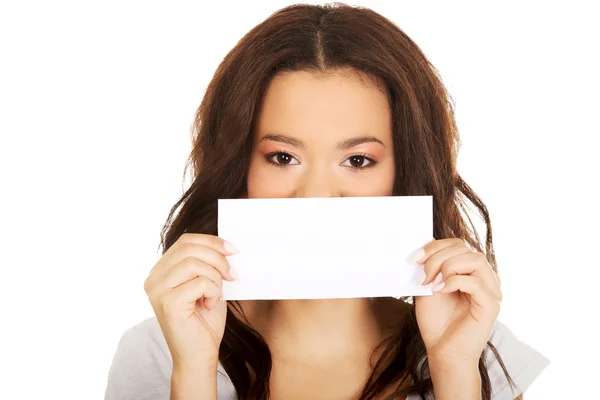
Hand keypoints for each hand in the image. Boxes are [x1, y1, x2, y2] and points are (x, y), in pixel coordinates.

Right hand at [144, 233, 236, 368]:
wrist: (199, 356)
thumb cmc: (204, 322)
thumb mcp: (208, 284)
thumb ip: (209, 263)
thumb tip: (227, 245)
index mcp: (161, 271)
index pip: (185, 241)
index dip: (212, 241)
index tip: (233, 250)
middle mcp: (153, 278)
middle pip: (190, 248)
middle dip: (218, 258)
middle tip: (232, 275)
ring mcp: (157, 290)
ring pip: (195, 263)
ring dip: (215, 277)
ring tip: (217, 294)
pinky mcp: (168, 302)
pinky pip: (199, 282)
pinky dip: (213, 291)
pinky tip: (210, 304)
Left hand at [414, 238, 501, 366]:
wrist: (442, 352)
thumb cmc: (436, 322)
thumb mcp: (428, 286)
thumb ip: (430, 266)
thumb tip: (427, 242)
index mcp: (470, 272)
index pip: (458, 245)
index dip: (435, 246)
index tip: (415, 258)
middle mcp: (484, 279)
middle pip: (465, 249)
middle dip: (437, 258)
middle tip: (423, 276)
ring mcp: (490, 292)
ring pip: (476, 260)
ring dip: (448, 267)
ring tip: (433, 283)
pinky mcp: (491, 306)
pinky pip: (477, 283)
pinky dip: (455, 282)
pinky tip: (441, 291)